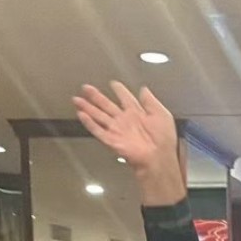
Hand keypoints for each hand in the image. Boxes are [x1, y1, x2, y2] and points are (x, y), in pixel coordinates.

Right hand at [73, 82, 185, 207]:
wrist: (158, 157)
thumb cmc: (163, 139)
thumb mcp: (161, 114)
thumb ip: (151, 101)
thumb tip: (144, 89)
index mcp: (137, 113)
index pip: (125, 98)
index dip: (119, 90)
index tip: (113, 83)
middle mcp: (125, 121)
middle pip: (107, 105)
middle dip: (96, 97)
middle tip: (86, 88)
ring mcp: (117, 130)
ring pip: (99, 116)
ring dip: (88, 107)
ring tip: (77, 99)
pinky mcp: (112, 140)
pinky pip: (98, 130)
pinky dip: (89, 123)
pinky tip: (81, 115)